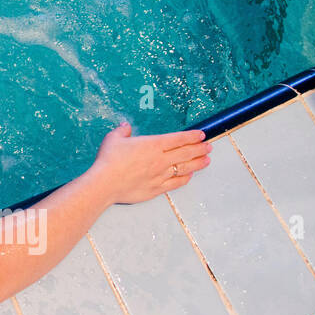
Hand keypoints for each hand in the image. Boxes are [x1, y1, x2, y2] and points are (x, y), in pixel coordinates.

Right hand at [90, 122, 211, 204]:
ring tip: (207, 160)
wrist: (105, 183)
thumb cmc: (109, 160)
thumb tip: (126, 126)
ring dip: (198, 163)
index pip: (178, 139)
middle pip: (186, 153)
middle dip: (199, 148)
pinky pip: (176, 183)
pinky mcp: (157, 188)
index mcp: (152, 144)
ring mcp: (160, 175)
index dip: (191, 136)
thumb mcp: (113, 139)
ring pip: (185, 168)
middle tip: (208, 146)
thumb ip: (122, 131)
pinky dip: (185, 178)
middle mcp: (160, 159)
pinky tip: (189, 176)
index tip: (201, 134)